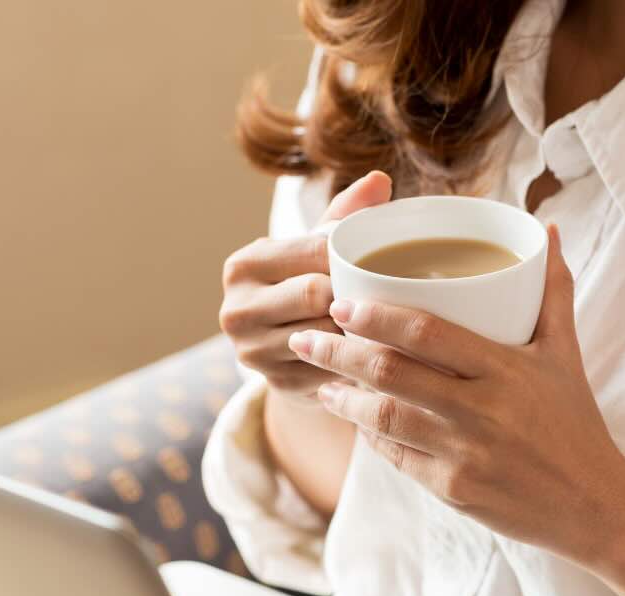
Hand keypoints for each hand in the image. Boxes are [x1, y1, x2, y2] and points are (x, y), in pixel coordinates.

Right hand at [218, 171, 392, 405]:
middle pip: (315, 294)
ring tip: (383, 321)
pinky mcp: (276, 385)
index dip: (351, 255)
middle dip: (352, 294)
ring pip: (325, 334)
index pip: (311, 251)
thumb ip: (345, 214)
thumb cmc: (308, 286)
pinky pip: (331, 368)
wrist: (289, 355)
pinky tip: (372, 352)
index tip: (381, 258)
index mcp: (244, 265)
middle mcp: (236, 309)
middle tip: (387, 292)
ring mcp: (252, 352)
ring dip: (357, 330)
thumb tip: (380, 181)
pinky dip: (354, 360)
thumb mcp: (317, 249)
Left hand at [287, 225, 624, 562]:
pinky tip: (353, 420)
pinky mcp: (451, 490)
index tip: (341, 303)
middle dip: (337, 352)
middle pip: (390, 373)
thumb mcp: (566, 353)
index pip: (426, 332)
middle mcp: (480, 410)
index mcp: (505, 369)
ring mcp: (462, 453)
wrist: (593, 504)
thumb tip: (545, 230)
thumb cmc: (575, 422)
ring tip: (318, 380)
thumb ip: (553, 291)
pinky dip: (368, 436)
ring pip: (382, 418)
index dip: (376, 316)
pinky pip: (395, 457)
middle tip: (305, 336)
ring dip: (341, 398)